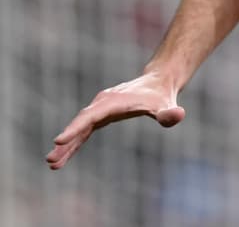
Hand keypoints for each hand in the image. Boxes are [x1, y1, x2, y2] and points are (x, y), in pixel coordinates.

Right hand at [46, 71, 184, 169]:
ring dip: (66, 145)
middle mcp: (102, 103)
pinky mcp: (100, 115)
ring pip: (79, 128)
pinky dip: (73, 142)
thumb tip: (178, 115)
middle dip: (67, 141)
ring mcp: (99, 109)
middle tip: (51, 159)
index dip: (75, 129)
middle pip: (80, 123)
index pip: (91, 116)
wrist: (157, 82)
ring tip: (52, 164)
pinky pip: (83, 130)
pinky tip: (63, 157)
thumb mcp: (167, 105)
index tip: (60, 140)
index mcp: (114, 102)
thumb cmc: (161, 95)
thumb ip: (169, 113)